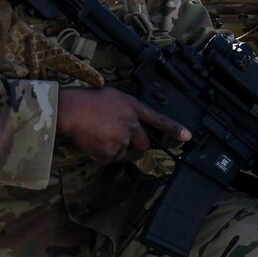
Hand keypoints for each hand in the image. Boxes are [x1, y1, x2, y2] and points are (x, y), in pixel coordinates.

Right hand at [56, 87, 190, 163]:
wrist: (70, 110)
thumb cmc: (86, 101)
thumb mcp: (112, 98)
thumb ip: (126, 110)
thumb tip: (130, 125)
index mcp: (132, 108)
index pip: (158, 120)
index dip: (174, 129)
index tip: (187, 137)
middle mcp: (131, 125)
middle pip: (143, 143)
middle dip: (134, 143)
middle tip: (116, 135)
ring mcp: (121, 140)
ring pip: (122, 151)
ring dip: (112, 147)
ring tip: (96, 133)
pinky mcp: (110, 153)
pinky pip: (109, 158)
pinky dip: (101, 153)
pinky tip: (92, 140)